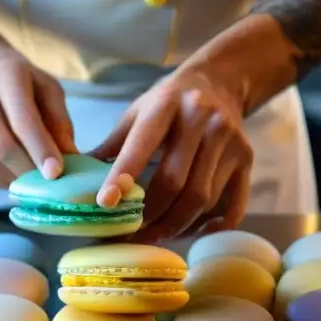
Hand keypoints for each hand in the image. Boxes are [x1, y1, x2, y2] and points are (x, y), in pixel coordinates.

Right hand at [0, 46, 77, 187]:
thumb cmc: (15, 81)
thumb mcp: (45, 87)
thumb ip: (60, 122)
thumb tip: (72, 160)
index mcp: (3, 73)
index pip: (22, 120)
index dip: (40, 149)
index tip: (56, 173)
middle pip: (1, 149)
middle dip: (29, 173)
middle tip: (48, 184)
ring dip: (14, 179)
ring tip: (26, 173)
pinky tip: (2, 165)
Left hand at [91, 71, 251, 241]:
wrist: (220, 83)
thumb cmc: (169, 103)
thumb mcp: (137, 112)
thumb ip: (111, 145)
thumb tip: (73, 178)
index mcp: (167, 104)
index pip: (143, 145)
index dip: (123, 176)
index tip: (104, 203)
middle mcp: (203, 120)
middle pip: (176, 182)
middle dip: (150, 216)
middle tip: (130, 236)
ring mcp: (230, 141)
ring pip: (202, 198)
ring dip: (176, 226)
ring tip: (154, 236)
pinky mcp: (247, 159)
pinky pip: (233, 205)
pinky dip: (213, 226)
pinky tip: (193, 233)